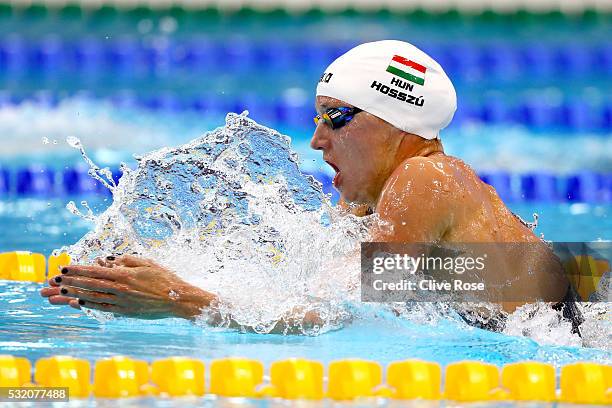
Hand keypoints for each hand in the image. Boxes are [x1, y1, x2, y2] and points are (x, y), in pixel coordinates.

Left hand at [40, 255, 214, 318]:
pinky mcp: (125, 312)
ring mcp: (122, 302)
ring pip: (92, 298)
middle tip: (52, 281)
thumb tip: (108, 260)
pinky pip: (103, 308)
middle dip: (69, 282)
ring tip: (58, 293)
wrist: (177, 299)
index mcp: (125, 274)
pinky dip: (88, 305)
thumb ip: (126, 260)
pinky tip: (77, 303)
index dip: (77, 269)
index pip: (95, 271)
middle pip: (89, 285)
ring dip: (73, 295)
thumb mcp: (147, 262)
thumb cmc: (165, 278)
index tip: (63, 267)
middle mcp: (120, 289)